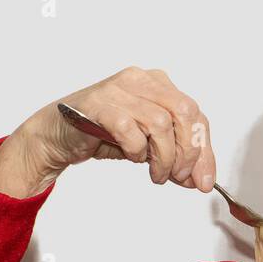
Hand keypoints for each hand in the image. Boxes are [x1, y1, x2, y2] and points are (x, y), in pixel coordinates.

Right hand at [0, 66, 217, 197]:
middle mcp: (141, 80)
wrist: (58, 135)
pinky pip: (131, 130)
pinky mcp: (100, 104)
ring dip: (163, 158)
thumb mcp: (148, 146)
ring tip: (156, 174)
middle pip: (184, 114)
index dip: (204, 151)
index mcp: (157, 84)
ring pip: (161, 123)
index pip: (195, 114)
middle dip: (188, 153)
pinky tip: (133, 157)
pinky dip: (137, 150)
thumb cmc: (103, 133)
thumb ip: (174, 157)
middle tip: (179, 177)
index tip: (204, 181)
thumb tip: (199, 179)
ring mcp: (119, 89)